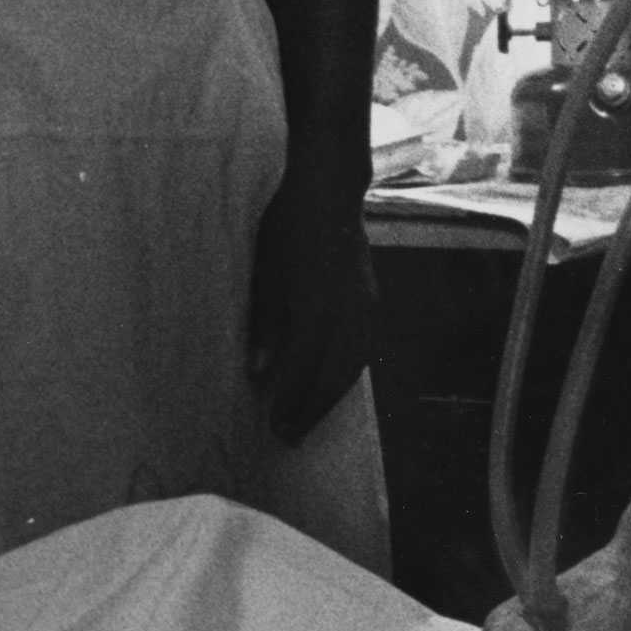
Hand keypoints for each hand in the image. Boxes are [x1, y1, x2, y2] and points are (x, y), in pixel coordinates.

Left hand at [247, 163, 374, 443]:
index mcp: (314, 309)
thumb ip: (265, 327)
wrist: (329, 194)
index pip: (302, 370)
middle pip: (331, 377)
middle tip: (290, 436)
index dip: (289, 401)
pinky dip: (347, 373)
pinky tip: (334, 382)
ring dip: (331, 397)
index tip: (274, 426)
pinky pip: (362, 349)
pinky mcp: (371, 300)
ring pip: (352, 367)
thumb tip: (259, 373)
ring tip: (311, 417)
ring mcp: (364, 307)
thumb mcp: (264, 276)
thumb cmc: (286, 229)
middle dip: (311, 410)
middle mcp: (345, 314)